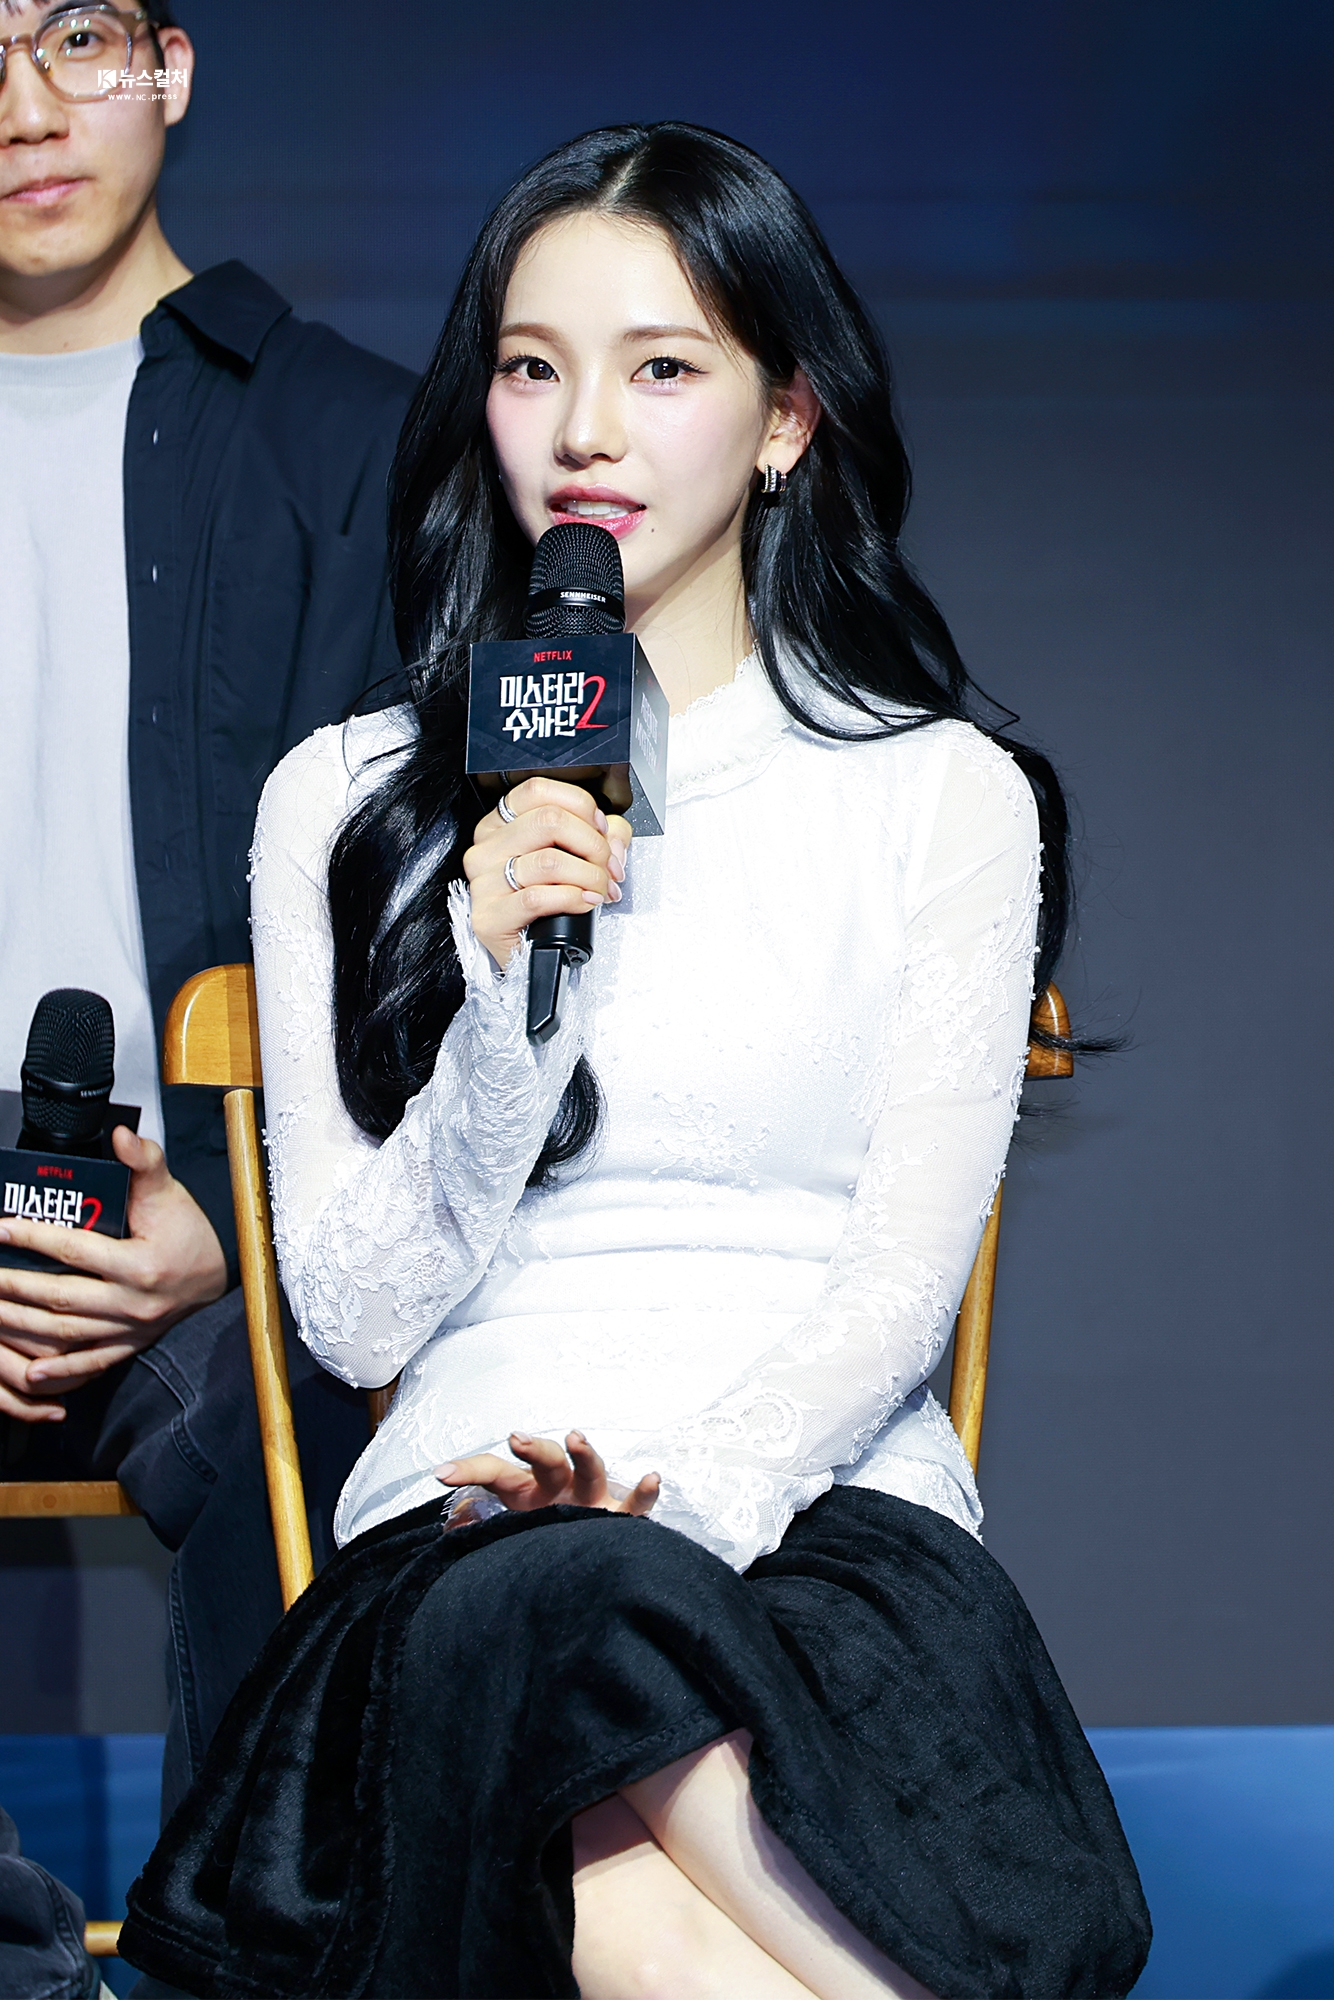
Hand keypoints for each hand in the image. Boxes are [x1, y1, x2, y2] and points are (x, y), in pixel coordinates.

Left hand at [0, 1126, 227, 1421]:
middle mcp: (134, 1303)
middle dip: (14, 1287)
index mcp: (142, 1265)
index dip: (34, 1239)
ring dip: (22, 1325)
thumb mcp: (170, 1192)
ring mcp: (129, 1330)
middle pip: (61, 1298)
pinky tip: (30, 1372)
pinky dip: (58, 1372)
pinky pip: (88, 1363)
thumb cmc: (190, 1233)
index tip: (3, 1229)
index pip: (76, 1250)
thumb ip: (145, 1162)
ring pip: (65, 1334)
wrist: (219, 1275)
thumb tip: (122, 1136)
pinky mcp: (127, 1346)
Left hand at [436, 1429, 659, 1522]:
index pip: (496, 1472)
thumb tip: (450, 1525)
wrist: (579, 1577)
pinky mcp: (619, 1522)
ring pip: (590, 1472)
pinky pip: (635, 1508)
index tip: (441, 1473)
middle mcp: (560, 1491)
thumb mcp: (504, 1537)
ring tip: (576, 1437)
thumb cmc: (539, 1544)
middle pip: (547, 1461)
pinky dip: (644, 1493)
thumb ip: (478, 1530)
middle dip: (534, 1448)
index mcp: (526, 1494)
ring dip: (584, 1454)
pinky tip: (650, 1479)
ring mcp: (591, 1503)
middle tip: (517, 1439)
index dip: (469, 1469)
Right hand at [463, 775, 630, 970]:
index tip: (601, 829)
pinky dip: (571, 898)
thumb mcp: (577, 859)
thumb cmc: (549, 905)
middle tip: (607, 867)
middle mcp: (487, 848)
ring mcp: (483, 882)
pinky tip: (583, 902)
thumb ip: (603, 837)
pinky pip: (537, 897)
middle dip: (593, 844)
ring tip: (600, 890)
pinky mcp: (489, 916)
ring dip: (589, 876)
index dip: (580, 805)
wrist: (531, 954)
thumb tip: (615, 837)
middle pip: (549, 821)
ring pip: (548, 860)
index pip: (539, 791)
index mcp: (502, 824)